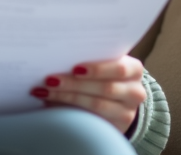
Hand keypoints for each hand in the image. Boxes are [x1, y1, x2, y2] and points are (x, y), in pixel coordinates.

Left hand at [29, 55, 146, 133]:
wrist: (118, 100)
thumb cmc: (104, 73)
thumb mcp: (104, 63)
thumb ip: (90, 56)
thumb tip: (58, 52)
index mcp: (134, 69)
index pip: (120, 68)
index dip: (97, 69)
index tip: (75, 67)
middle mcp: (135, 91)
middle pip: (105, 88)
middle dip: (74, 84)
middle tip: (50, 79)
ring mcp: (127, 112)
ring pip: (97, 105)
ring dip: (67, 97)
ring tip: (45, 91)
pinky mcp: (117, 127)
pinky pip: (92, 120)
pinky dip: (68, 110)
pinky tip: (51, 103)